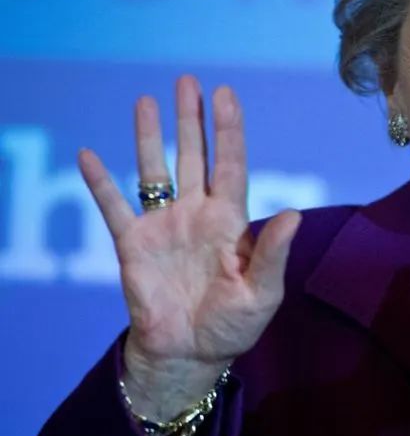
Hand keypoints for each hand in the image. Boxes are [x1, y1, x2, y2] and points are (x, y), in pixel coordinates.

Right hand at [78, 75, 300, 419]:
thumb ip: (273, 253)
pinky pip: (114, 207)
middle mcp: (197, 213)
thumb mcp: (263, 293)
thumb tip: (294, 214)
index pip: (231, 164)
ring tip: (146, 100)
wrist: (191, 354)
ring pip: (155, 171)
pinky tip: (88, 155)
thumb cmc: (234, 324)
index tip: (225, 94)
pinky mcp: (133, 246)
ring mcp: (164, 226)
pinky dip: (99, 183)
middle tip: (188, 81)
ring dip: (150, 137)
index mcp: (230, 220)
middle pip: (194, 156)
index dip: (228, 130)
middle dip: (191, 120)